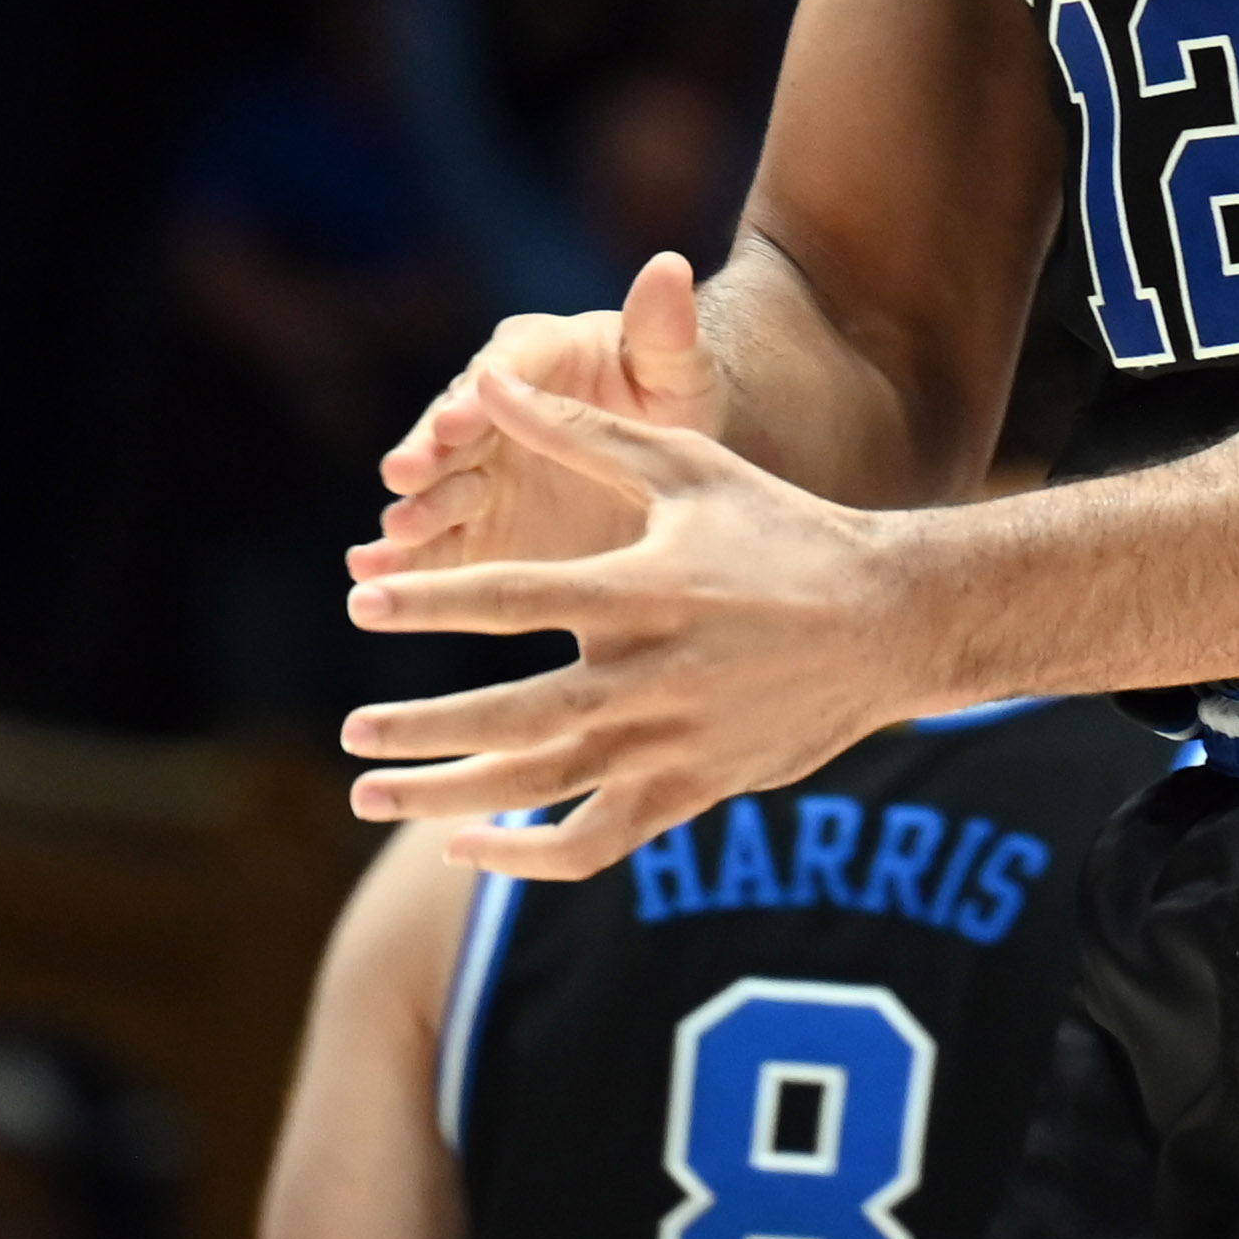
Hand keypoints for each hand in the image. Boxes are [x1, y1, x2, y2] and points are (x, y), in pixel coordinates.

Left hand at [340, 370, 926, 877]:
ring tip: (371, 797)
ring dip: (445, 796)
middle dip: (417, 729)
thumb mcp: (686, 463)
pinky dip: (524, 856)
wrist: (889, 621)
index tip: (360, 600)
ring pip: (538, 789)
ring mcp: (668, 744)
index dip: (428, 601)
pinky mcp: (689, 792)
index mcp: (641, 590)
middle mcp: (649, 676)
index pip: (511, 601)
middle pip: (508, 715)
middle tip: (349, 735)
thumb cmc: (780, 529)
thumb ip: (581, 432)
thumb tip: (488, 382)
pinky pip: (592, 843)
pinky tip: (464, 845)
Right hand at [364, 249, 722, 579]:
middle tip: (404, 475)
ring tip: (389, 538)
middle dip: (427, 453)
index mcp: (534, 355)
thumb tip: (670, 264)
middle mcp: (490, 408)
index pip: (502, 371)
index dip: (478, 396)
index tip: (459, 420)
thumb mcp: (677, 366)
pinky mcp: (478, 526)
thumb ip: (665, 329)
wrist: (672, 463)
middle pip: (450, 429)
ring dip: (412, 511)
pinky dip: (406, 562)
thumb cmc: (673, 396)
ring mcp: (478, 469)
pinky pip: (438, 546)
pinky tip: (371, 579)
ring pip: (436, 489)